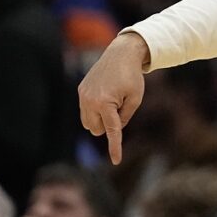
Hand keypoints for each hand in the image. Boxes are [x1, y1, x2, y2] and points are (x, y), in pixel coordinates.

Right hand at [78, 32, 149, 163]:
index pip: (112, 130)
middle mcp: (90, 101)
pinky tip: (105, 96)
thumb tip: (114, 129)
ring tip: (112, 101)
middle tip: (120, 106)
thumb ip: (125, 117)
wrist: (120, 54)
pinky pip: (85, 111)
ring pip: (88, 123)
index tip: (116, 162)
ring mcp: (83, 96)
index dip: (115, 147)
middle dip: (109, 125)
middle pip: (97, 129)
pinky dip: (95, 110)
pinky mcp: (80, 91)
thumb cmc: (132, 77)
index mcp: (105, 103)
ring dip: (100, 120)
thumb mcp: (135, 98)